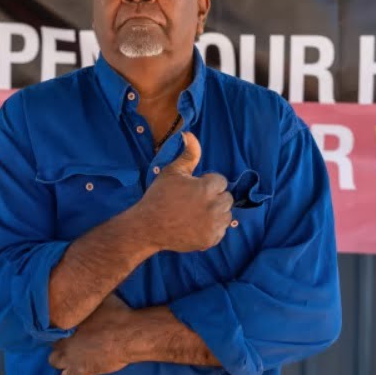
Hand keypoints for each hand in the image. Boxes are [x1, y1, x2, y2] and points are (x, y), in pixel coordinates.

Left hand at [48, 294, 131, 374]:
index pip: (50, 325)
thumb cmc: (116, 314)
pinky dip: (70, 374)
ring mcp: (70, 358)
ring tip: (72, 353)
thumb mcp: (100, 298)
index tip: (66, 324)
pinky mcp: (80, 372)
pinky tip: (78, 368)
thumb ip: (88, 298)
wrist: (128, 335)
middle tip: (71, 337)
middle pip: (51, 342)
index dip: (58, 325)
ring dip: (61, 357)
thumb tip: (87, 289)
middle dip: (59, 340)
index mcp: (65, 322)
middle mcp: (63, 340)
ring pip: (53, 360)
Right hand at [134, 132, 232, 251]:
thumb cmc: (159, 196)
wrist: (148, 227)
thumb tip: (190, 134)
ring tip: (196, 213)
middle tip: (194, 202)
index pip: (220, 181)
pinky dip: (213, 228)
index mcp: (206, 188)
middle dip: (214, 197)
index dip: (206, 183)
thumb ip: (188, 154)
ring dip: (216, 213)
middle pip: (227, 198)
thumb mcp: (172, 172)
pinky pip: (222, 231)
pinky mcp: (211, 240)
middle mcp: (214, 207)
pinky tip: (196, 225)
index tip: (193, 189)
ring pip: (227, 215)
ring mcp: (213, 226)